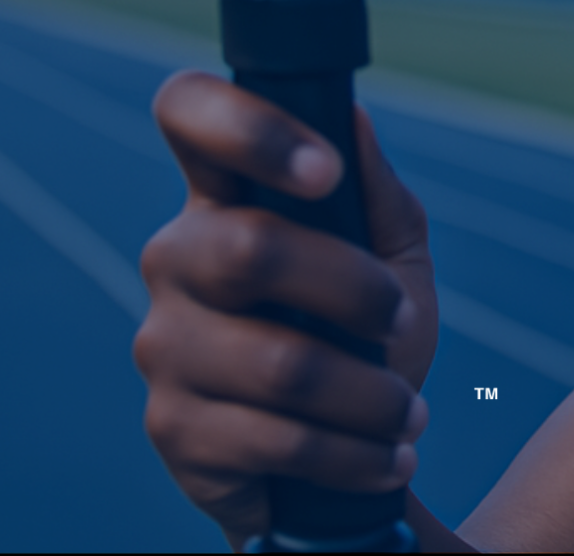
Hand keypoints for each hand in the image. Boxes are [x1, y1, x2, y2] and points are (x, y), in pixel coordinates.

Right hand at [133, 70, 439, 539]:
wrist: (337, 457)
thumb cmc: (362, 335)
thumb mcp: (390, 258)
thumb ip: (375, 194)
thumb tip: (351, 118)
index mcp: (225, 196)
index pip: (187, 113)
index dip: (248, 126)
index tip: (325, 172)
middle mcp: (176, 259)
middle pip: (250, 248)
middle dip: (357, 291)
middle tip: (405, 322)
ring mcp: (164, 346)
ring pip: (280, 362)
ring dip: (372, 395)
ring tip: (409, 416)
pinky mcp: (173, 429)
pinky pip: (276, 440)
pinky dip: (354, 454)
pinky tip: (385, 459)